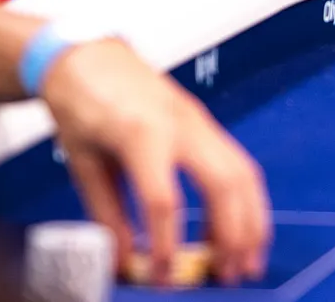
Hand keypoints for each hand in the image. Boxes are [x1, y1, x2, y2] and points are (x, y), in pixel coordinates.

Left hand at [41, 40, 270, 284]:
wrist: (92, 57)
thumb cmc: (83, 105)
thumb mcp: (83, 163)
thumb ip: (108, 214)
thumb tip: (126, 260)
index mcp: (141, 132)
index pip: (163, 199)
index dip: (166, 243)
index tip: (163, 277)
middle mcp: (182, 124)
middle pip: (223, 183)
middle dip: (233, 233)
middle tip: (232, 274)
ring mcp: (201, 122)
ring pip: (243, 173)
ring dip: (251, 220)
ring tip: (247, 261)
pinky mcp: (207, 125)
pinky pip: (238, 164)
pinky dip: (245, 202)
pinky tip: (239, 230)